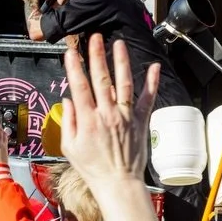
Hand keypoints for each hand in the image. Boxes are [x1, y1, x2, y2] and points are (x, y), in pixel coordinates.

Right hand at [60, 35, 154, 183]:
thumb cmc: (92, 168)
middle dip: (97, 56)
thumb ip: (68, 122)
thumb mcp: (69, 148)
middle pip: (101, 79)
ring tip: (118, 43)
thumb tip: (68, 100)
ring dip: (121, 62)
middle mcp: (107, 114)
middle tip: (94, 38)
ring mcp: (126, 116)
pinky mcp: (140, 121)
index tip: (71, 51)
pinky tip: (153, 66)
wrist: (118, 183)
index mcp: (88, 120)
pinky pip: (147, 98)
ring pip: (124, 83)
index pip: (79, 87)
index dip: (74, 67)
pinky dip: (151, 82)